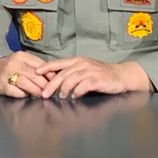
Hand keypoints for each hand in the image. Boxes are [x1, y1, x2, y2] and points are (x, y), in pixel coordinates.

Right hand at [0, 51, 50, 97]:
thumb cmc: (12, 67)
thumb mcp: (24, 62)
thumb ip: (38, 67)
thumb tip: (55, 76)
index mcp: (22, 56)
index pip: (40, 65)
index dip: (50, 75)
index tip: (56, 82)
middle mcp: (14, 63)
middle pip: (34, 75)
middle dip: (45, 85)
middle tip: (51, 91)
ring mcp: (7, 74)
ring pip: (26, 83)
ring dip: (36, 90)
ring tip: (42, 95)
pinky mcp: (3, 85)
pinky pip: (16, 91)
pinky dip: (24, 95)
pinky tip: (28, 96)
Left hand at [34, 57, 149, 98]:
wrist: (121, 75)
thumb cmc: (101, 74)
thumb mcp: (85, 69)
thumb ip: (72, 73)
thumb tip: (55, 82)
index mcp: (77, 60)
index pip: (58, 63)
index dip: (46, 67)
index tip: (36, 72)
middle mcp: (82, 64)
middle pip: (62, 73)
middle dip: (51, 84)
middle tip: (44, 94)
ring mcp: (90, 71)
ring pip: (71, 79)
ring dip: (64, 89)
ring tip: (60, 97)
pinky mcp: (97, 79)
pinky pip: (84, 85)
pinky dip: (77, 92)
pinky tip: (74, 97)